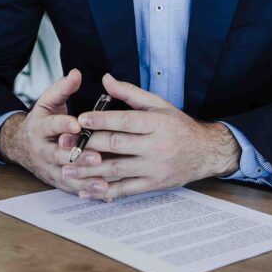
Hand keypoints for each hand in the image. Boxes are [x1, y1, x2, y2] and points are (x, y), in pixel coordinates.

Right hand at [0, 69, 104, 194]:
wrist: (20, 145)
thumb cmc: (42, 121)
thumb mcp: (48, 102)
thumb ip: (63, 88)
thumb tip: (76, 73)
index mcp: (40, 127)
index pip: (51, 125)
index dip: (63, 125)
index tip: (77, 124)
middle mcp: (42, 150)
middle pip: (59, 155)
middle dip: (78, 157)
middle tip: (97, 157)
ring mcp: (48, 168)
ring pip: (66, 176)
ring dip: (85, 180)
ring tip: (103, 182)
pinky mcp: (55, 181)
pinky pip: (72, 188)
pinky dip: (87, 192)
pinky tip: (105, 194)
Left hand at [59, 73, 239, 201]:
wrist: (205, 153)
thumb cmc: (178, 126)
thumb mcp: (158, 104)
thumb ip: (130, 93)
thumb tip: (105, 79)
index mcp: (157, 123)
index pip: (125, 121)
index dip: (101, 119)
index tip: (80, 118)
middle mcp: (156, 146)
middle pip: (117, 145)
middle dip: (89, 144)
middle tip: (65, 144)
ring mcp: (155, 168)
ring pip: (117, 169)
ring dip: (89, 170)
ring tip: (67, 168)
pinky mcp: (153, 185)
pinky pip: (125, 190)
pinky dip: (104, 192)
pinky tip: (86, 190)